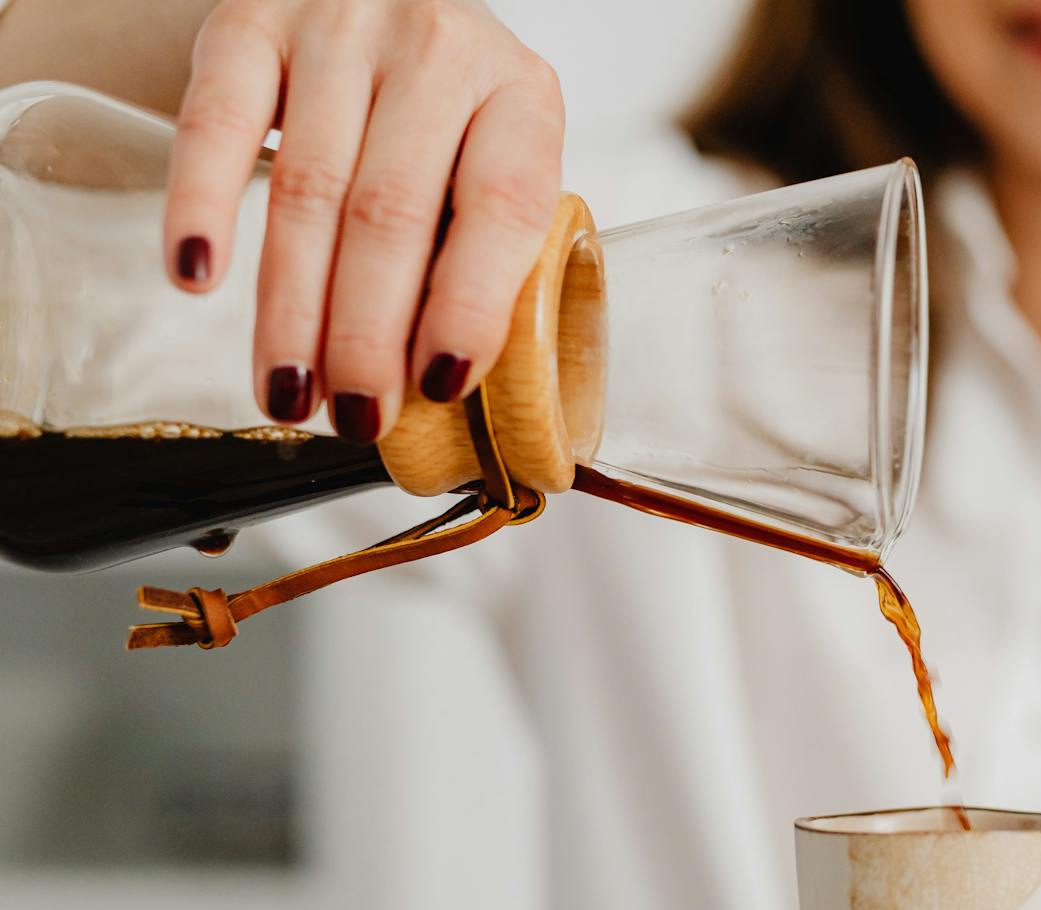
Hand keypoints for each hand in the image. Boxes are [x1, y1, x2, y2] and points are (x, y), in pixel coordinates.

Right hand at [164, 0, 562, 439]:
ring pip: (308, 188)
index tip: (440, 385)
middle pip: (392, 213)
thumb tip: (438, 388)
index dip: (470, 306)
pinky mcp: (249, 23)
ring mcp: (338, 27)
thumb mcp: (495, 160)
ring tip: (287, 392)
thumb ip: (485, 250)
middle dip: (368, 334)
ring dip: (291, 308)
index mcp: (520, 95)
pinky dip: (201, 204)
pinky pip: (216, 122)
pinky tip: (196, 278)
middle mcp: (435, 48)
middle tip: (355, 415)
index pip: (503, 209)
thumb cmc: (449, 107)